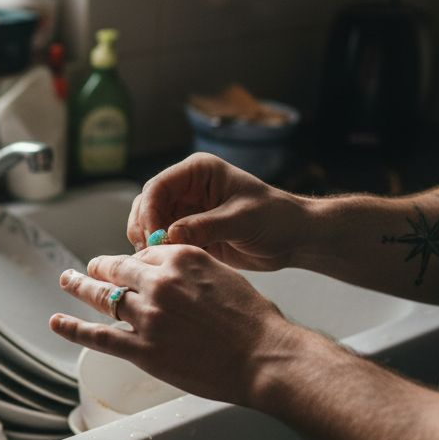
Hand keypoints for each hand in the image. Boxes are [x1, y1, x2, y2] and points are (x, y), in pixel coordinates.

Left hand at [49, 245, 294, 406]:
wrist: (265, 356)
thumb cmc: (255, 320)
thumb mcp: (224, 275)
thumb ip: (191, 269)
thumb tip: (171, 272)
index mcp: (181, 259)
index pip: (143, 253)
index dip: (132, 261)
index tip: (126, 265)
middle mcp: (159, 282)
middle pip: (117, 270)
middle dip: (100, 268)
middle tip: (87, 269)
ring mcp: (149, 317)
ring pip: (104, 298)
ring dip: (80, 288)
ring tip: (67, 281)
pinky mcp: (144, 350)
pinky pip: (99, 337)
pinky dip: (73, 328)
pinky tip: (57, 322)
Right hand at [128, 153, 310, 271]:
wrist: (294, 238)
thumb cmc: (275, 219)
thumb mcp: (241, 220)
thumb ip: (205, 226)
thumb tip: (169, 236)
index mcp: (198, 172)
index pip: (158, 186)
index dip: (149, 212)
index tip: (154, 238)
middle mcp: (187, 187)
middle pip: (147, 205)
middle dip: (144, 229)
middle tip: (150, 254)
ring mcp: (186, 210)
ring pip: (150, 224)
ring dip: (150, 243)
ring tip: (159, 263)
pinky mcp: (189, 232)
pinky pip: (164, 241)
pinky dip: (161, 254)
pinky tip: (167, 268)